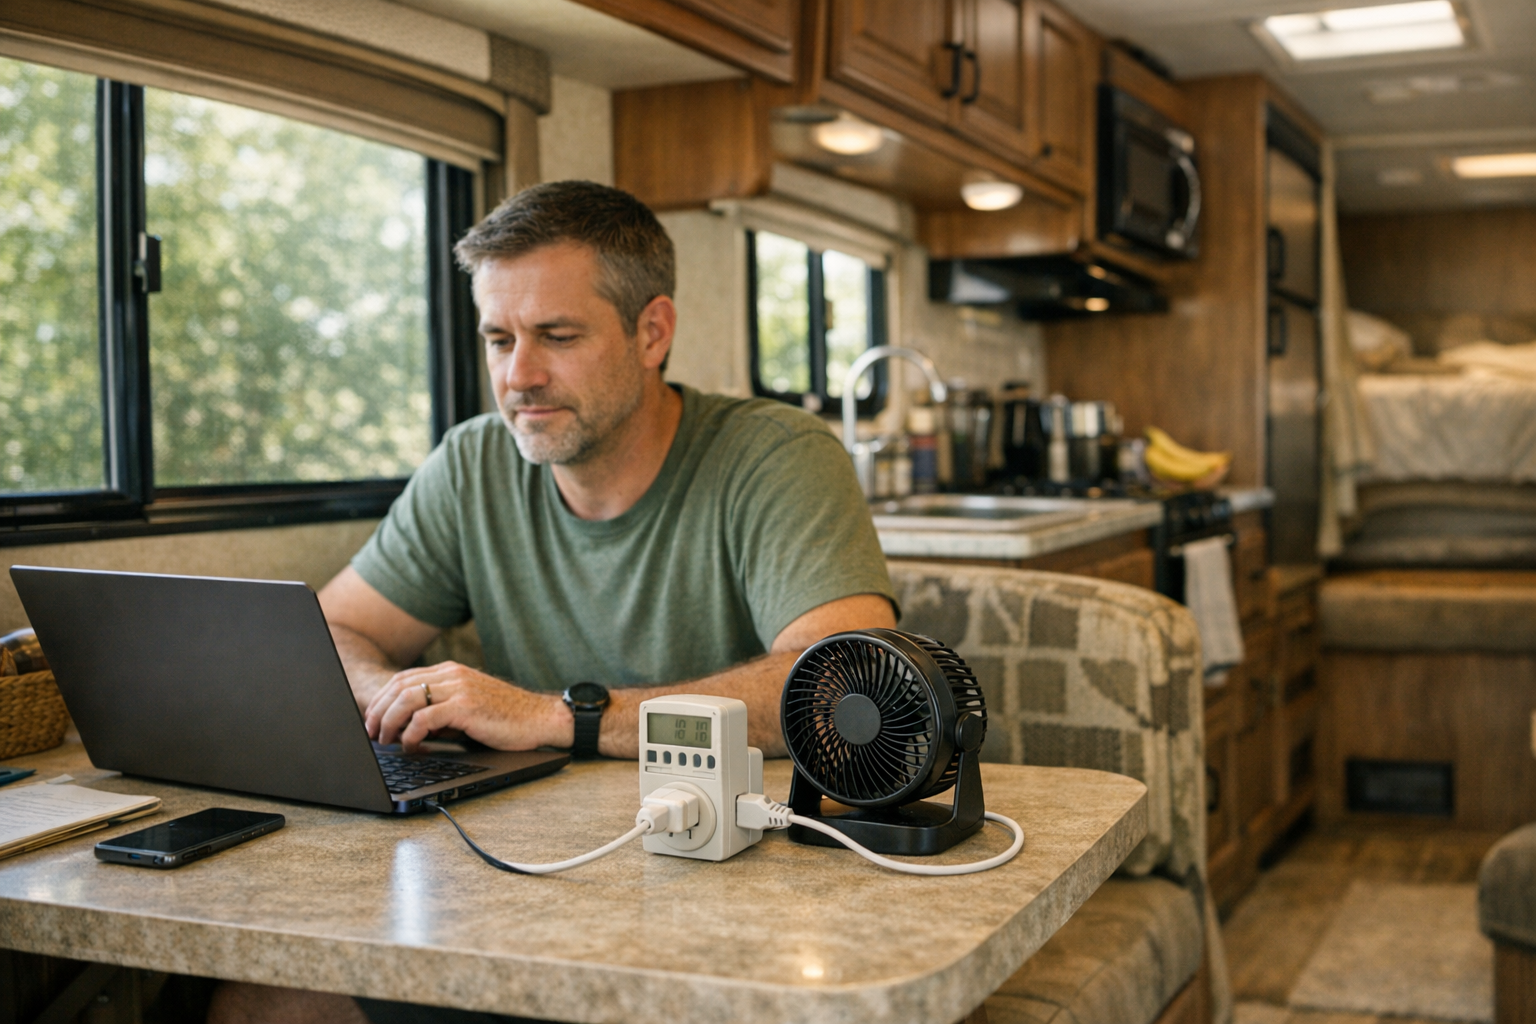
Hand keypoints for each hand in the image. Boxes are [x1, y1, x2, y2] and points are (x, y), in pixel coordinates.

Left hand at [363, 661, 572, 752]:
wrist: (540, 718)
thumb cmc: (507, 718)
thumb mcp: (469, 707)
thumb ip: (442, 710)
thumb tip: (411, 729)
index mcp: (452, 671)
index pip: (403, 679)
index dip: (382, 699)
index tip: (372, 720)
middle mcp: (453, 674)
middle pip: (399, 687)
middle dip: (378, 711)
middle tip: (371, 733)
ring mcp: (459, 688)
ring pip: (407, 699)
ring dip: (389, 722)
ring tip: (385, 741)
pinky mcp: (466, 706)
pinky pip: (425, 719)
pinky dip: (411, 734)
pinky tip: (412, 747)